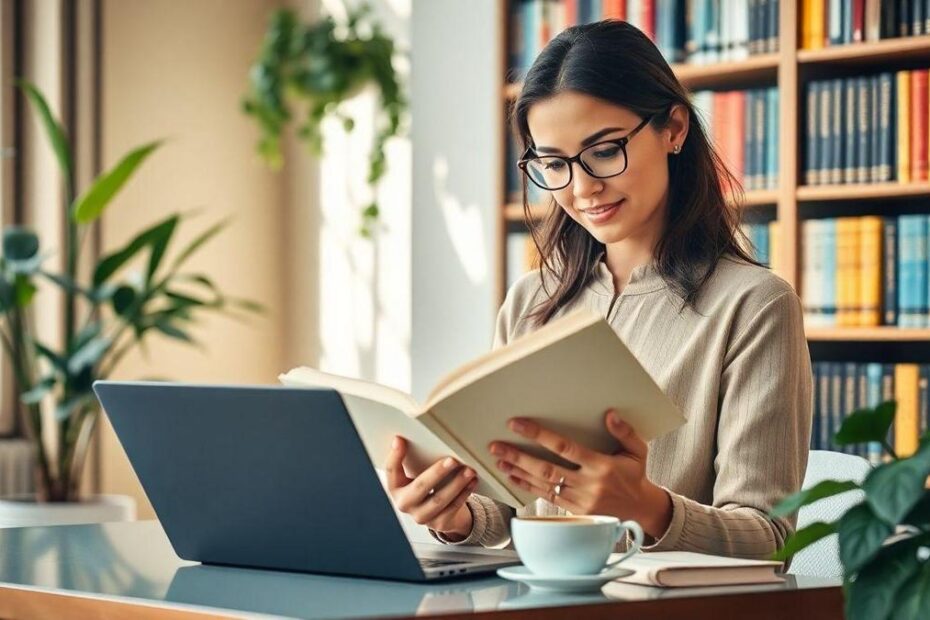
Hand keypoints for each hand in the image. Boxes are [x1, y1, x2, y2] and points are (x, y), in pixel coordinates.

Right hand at [385, 436, 477, 539]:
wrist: (438, 513)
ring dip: (456, 484)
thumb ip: (415, 459)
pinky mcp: (439, 523)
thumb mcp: (416, 473)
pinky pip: (453, 508)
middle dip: (437, 473)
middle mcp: (405, 504)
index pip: (391, 471)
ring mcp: (421, 516)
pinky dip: (464, 493)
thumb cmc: (426, 485)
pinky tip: (471, 482)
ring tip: (469, 471)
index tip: (400, 440)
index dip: (394, 456)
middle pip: (420, 487)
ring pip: (439, 500)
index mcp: (395, 488)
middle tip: (452, 460)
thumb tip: (423, 437)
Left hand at [488, 410, 672, 538]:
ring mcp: (580, 500)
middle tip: (497, 445)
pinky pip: (547, 497)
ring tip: (499, 460)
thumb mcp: (637, 451)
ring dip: (519, 471)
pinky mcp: (575, 511)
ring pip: (544, 484)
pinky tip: (513, 477)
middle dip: (519, 456)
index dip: (539, 435)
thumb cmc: (634, 475)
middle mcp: (589, 484)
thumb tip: (609, 414)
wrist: (640, 510)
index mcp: (602, 465)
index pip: (565, 448)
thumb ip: (625, 432)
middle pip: (547, 468)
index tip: (517, 424)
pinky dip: (528, 486)